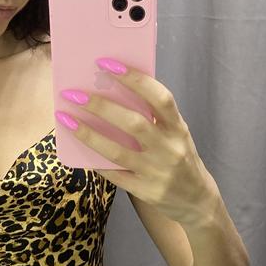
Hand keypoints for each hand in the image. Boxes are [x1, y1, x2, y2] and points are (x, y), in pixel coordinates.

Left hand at [56, 57, 217, 227]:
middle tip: (74, 94)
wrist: (198, 201)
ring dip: (89, 135)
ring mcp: (157, 172)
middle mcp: (169, 148)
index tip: (106, 64)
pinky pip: (115, 176)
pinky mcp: (145, 191)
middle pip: (133, 123)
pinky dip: (96, 164)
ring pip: (117, 151)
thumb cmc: (179, 159)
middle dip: (101, 106)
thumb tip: (114, 96)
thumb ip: (154, 119)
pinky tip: (79, 154)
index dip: (134, 79)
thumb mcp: (176, 135)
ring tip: (67, 120)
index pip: (159, 98)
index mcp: (178, 128)